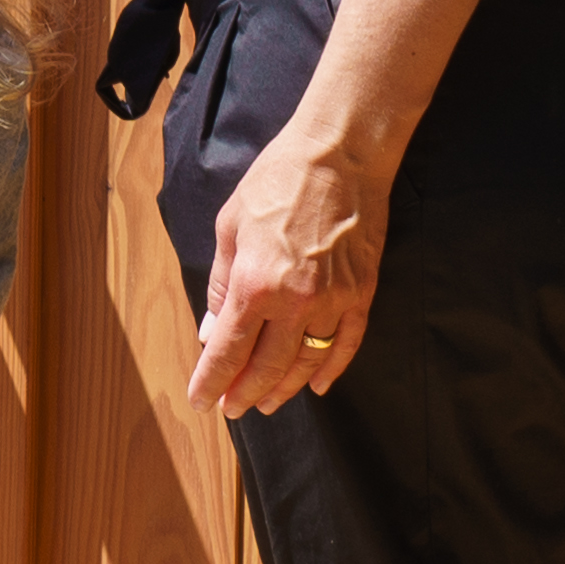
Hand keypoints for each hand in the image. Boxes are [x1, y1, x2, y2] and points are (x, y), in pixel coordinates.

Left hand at [182, 125, 387, 417]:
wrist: (340, 154)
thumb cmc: (277, 182)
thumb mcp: (230, 228)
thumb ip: (221, 287)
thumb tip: (213, 333)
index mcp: (255, 284)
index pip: (229, 351)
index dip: (212, 381)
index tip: (202, 401)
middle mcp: (296, 300)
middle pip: (267, 367)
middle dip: (245, 393)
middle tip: (232, 409)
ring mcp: (334, 300)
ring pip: (307, 362)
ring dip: (284, 388)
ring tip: (267, 403)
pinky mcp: (362, 292)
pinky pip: (346, 343)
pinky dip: (332, 369)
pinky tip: (316, 385)